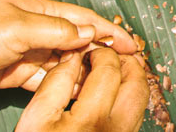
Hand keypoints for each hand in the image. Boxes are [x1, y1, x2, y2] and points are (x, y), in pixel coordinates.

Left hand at [0, 0, 137, 93]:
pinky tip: (78, 96)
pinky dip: (63, 88)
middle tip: (126, 73)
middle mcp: (39, 31)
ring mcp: (29, 53)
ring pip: (66, 65)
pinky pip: (48, 82)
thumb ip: (57, 31)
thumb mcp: (19, 27)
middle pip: (79, 44)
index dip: (110, 32)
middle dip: (102, 56)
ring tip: (106, 88)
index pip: (85, 20)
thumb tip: (90, 33)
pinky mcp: (17, 74)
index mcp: (42, 12)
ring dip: (84, 75)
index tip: (133, 46)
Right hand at [16, 48, 148, 131]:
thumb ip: (56, 84)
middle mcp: (116, 130)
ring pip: (141, 102)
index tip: (91, 51)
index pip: (110, 71)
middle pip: (137, 85)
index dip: (101, 54)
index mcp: (92, 119)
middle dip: (128, 63)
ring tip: (112, 72)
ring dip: (131, 81)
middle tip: (111, 54)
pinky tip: (111, 96)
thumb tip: (73, 57)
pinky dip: (128, 99)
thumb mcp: (35, 120)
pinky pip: (135, 117)